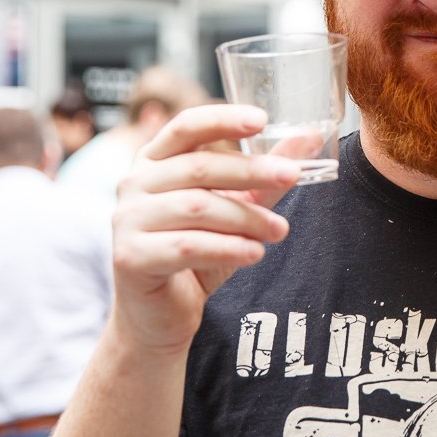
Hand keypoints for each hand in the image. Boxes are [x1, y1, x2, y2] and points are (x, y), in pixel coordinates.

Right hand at [110, 104, 301, 354]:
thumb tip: (310, 138)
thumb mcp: (235, 209)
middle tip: (292, 176)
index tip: (262, 120)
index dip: (222, 120)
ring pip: (197, 207)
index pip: (186, 126)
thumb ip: (265, 176)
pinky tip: (255, 253)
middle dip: (252, 171)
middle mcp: (134, 183)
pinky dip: (227, 248)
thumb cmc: (196, 254)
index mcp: (155, 160)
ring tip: (280, 230)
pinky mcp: (130, 257)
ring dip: (246, 217)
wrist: (160, 317)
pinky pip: (186, 246)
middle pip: (198, 167)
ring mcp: (127, 219)